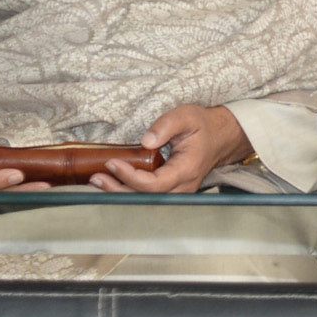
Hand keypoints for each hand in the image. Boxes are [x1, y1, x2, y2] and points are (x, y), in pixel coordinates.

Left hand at [89, 105, 250, 192]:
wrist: (220, 137)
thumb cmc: (203, 126)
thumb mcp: (186, 116)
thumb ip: (166, 126)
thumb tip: (146, 140)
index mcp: (187, 169)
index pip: (155, 184)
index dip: (131, 177)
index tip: (113, 162)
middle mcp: (183, 186)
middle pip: (146, 197)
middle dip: (119, 189)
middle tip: (96, 177)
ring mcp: (177, 190)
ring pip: (145, 199)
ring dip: (121, 192)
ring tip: (98, 180)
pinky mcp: (171, 189)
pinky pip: (147, 195)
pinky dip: (128, 190)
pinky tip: (112, 181)